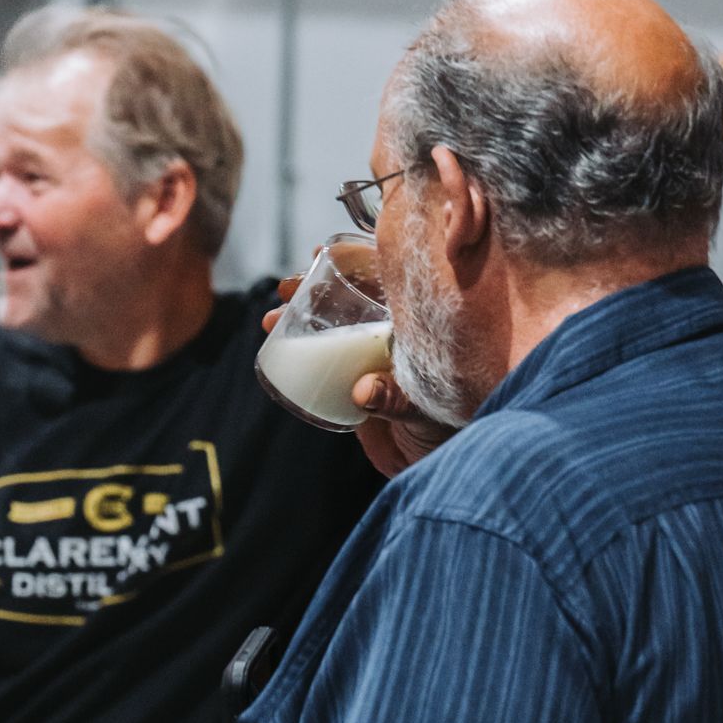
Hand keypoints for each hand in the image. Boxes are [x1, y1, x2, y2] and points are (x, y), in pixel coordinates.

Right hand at [261, 277, 451, 477]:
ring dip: (299, 318)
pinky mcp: (355, 387)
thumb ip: (396, 397)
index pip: (385, 279)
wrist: (438, 467)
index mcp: (418, 326)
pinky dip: (300, 350)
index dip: (352, 260)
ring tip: (270, 319)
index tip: (322, 255)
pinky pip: (324, 362)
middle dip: (313, 289)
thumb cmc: (451, 428)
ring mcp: (372, 361)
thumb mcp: (427, 405)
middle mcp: (393, 337)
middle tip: (286, 289)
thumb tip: (362, 391)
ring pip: (331, 327)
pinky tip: (277, 341)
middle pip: (349, 298)